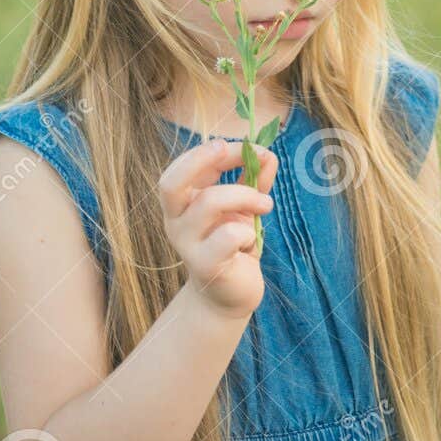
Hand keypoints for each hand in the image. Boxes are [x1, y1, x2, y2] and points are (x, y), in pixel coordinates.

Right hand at [157, 138, 277, 317]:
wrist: (231, 294)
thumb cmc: (234, 245)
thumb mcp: (244, 207)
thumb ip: (254, 180)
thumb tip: (267, 153)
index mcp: (182, 202)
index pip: (181, 167)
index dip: (210, 151)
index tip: (244, 146)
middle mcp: (176, 220)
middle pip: (172, 182)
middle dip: (204, 159)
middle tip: (240, 152)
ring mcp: (186, 244)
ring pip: (210, 201)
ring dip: (246, 195)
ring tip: (265, 204)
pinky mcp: (205, 265)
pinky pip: (228, 235)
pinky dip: (247, 232)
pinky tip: (250, 242)